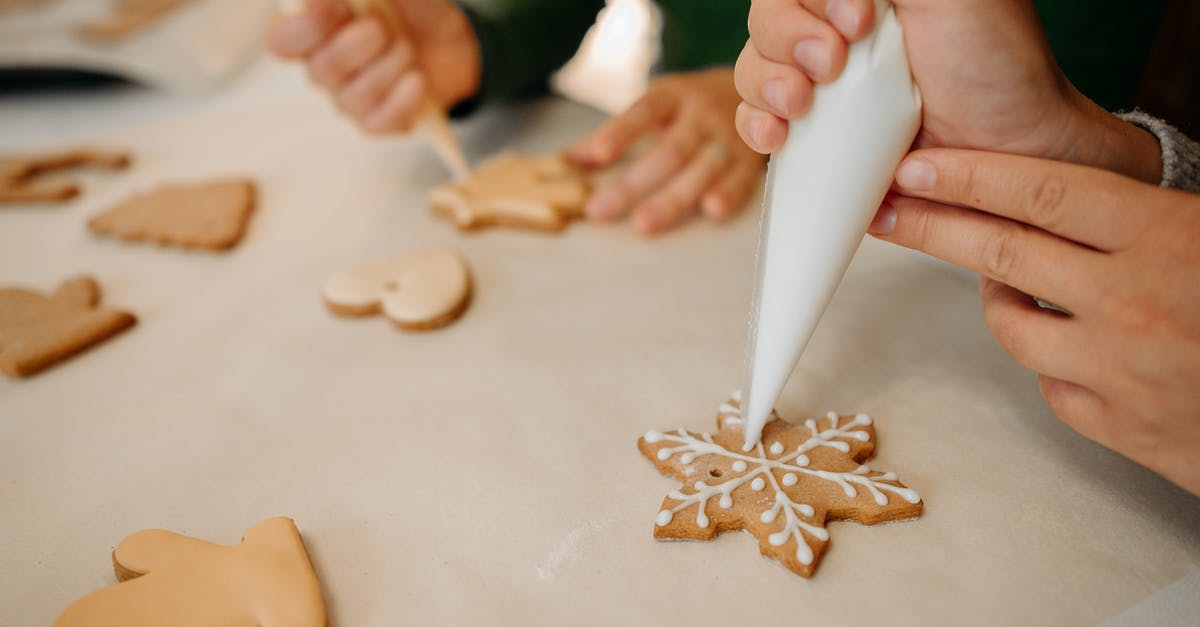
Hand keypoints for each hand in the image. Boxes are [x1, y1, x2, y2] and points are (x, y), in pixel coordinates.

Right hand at [268, 0, 480, 132]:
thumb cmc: (412, 13)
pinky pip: (379, 122)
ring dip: (389, 68)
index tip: (337, 7)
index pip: (284, 40)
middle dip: (356, 46)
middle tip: (380, 28)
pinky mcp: (375, 122)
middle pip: (322, 70)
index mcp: (316, 31)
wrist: (449, 47)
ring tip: (408, 49)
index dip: (304, 28)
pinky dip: (403, 100)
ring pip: (355, 96)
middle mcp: (324, 68)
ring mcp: (348, 99)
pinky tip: (417, 81)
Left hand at [566, 69, 766, 235]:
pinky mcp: (751, 158)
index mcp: (672, 97)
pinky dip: (729, 194)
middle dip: (633, 184)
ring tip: (644, 225)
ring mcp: (729, 136)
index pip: (643, 112)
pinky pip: (742, 177)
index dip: (620, 133)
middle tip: (601, 211)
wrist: (760, 88)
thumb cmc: (692, 107)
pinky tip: (711, 212)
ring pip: (701, 168)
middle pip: (668, 151)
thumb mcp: (656, 106)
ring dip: (674, 198)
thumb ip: (614, 133)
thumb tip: (567, 161)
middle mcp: (701, 114)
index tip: (596, 155)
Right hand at [731, 0, 1161, 184]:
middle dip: (787, 40)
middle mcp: (838, 28)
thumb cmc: (995, 62)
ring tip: (801, 105)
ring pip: (754, 68)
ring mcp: (823, 83)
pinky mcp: (816, 134)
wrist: (1011, 150)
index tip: (856, 19)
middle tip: (831, 64)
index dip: (809, 2)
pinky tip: (777, 137)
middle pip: (767, 19)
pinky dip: (756, 126)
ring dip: (767, 84)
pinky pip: (757, 122)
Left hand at [871, 148, 1199, 495]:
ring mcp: (1117, 369)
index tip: (917, 167)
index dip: (970, 176)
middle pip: (1001, 254)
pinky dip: (1055, 365)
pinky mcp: (1115, 425)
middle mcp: (1131, 302)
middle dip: (932, 226)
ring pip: (1013, 328)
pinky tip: (1081, 352)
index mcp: (1164, 240)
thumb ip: (1138, 222)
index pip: (1041, 194)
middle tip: (888, 212)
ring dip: (1004, 304)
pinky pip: (1051, 386)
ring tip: (1022, 290)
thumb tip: (1047, 204)